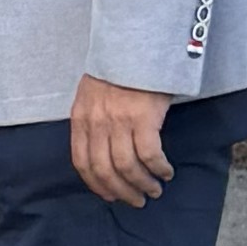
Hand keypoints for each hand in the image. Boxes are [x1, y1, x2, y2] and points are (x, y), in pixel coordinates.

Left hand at [69, 73, 174, 206]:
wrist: (136, 45)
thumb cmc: (118, 70)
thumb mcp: (92, 95)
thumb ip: (93, 121)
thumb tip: (102, 150)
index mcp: (81, 119)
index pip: (82, 163)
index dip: (96, 185)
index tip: (111, 196)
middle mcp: (96, 123)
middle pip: (104, 170)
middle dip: (121, 191)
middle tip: (137, 200)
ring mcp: (119, 121)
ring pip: (126, 167)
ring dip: (142, 184)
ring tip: (154, 190)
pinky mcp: (143, 118)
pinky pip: (149, 155)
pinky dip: (158, 168)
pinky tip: (166, 172)